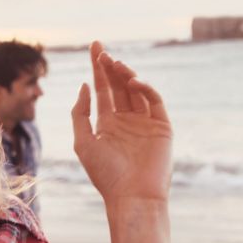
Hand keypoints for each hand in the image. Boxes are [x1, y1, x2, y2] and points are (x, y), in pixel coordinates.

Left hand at [71, 41, 171, 203]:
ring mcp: (145, 123)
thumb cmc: (105, 174)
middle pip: (118, 85)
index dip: (98, 68)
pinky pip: (154, 101)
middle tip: (101, 50)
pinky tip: (132, 82)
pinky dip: (145, 88)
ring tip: (115, 64)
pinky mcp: (162, 127)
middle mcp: (126, 120)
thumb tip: (85, 85)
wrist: (132, 196)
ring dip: (125, 74)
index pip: (103, 89)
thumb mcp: (83, 142)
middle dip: (110, 66)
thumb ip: (80, 113)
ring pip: (136, 90)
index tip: (94, 46)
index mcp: (108, 124)